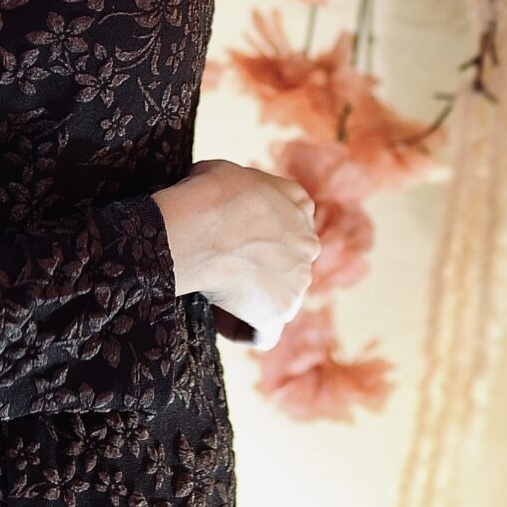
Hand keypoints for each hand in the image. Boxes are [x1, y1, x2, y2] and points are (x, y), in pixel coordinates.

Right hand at [150, 158, 320, 350]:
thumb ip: (247, 189)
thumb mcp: (232, 172)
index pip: (289, 226)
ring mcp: (298, 281)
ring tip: (215, 292)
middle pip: (287, 264)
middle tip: (223, 268)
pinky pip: (264, 333)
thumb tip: (229, 195)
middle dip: (260, 269)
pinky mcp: (280, 312)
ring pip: (278, 299)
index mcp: (299, 204)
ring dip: (251, 300)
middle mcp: (308, 243)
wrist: (198, 229)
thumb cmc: (205, 195)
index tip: (236, 242)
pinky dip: (244, 331)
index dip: (261, 236)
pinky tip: (221, 321)